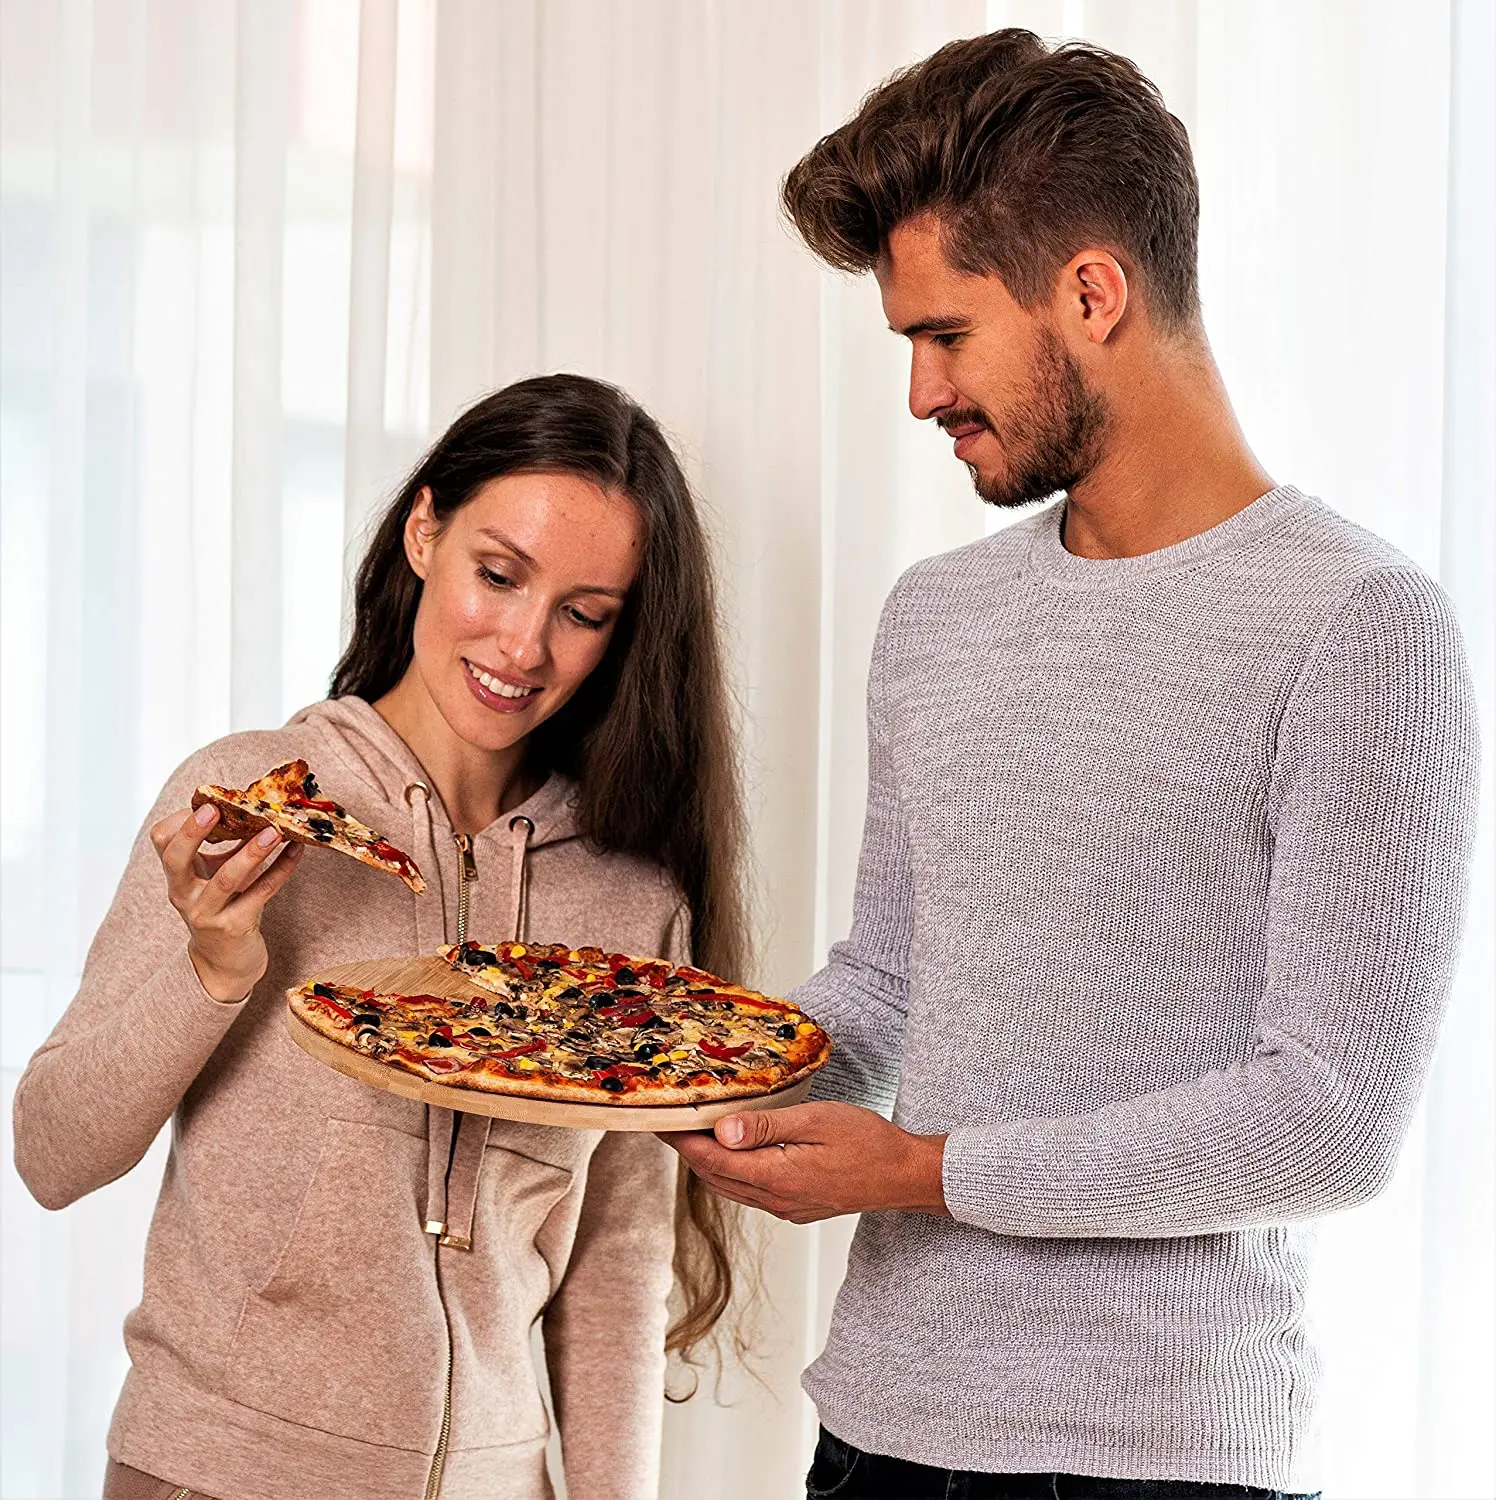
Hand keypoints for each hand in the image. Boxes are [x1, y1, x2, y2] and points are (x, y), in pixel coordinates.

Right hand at [150, 805, 303, 1001]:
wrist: (225, 962)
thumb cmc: (223, 908)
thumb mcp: (216, 875)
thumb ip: (228, 846)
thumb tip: (253, 806)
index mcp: (177, 876)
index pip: (163, 840)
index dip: (183, 819)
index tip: (209, 801)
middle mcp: (183, 894)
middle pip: (175, 858)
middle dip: (193, 832)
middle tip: (216, 808)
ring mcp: (207, 913)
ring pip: (226, 879)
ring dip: (251, 852)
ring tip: (274, 830)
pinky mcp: (235, 926)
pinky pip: (261, 893)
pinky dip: (281, 869)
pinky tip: (296, 852)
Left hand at [662, 1101, 948, 1223]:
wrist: (904, 1176)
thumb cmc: (867, 1142)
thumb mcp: (816, 1121)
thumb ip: (767, 1127)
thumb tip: (721, 1130)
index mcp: (776, 1178)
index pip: (712, 1159)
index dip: (682, 1139)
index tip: (659, 1119)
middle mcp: (775, 1200)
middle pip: (714, 1177)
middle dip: (686, 1150)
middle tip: (666, 1121)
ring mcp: (785, 1208)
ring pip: (730, 1187)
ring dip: (706, 1162)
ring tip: (689, 1133)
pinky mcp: (796, 1207)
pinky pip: (749, 1192)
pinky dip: (729, 1171)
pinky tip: (730, 1153)